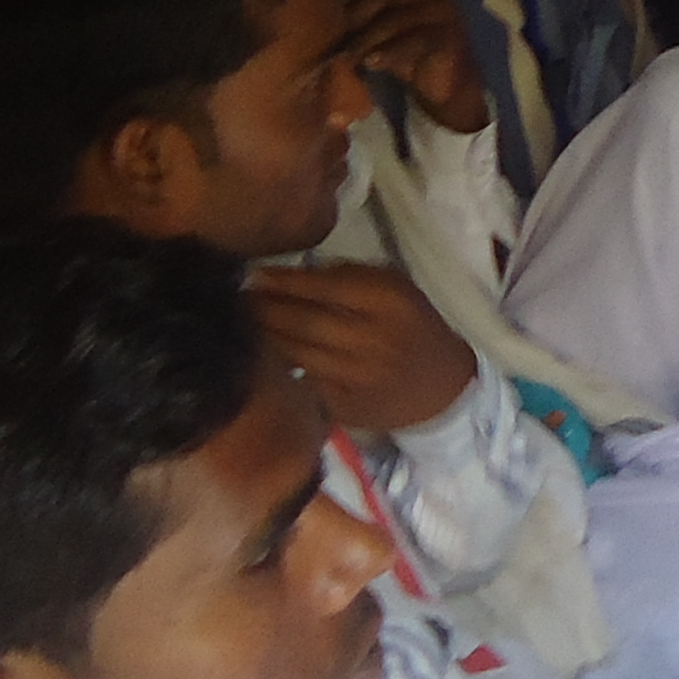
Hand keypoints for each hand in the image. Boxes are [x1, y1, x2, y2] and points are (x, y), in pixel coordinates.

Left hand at [247, 266, 480, 438]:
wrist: (442, 389)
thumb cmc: (415, 328)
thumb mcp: (398, 290)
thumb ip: (354, 276)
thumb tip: (298, 273)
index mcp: (388, 301)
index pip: (323, 287)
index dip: (283, 281)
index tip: (254, 274)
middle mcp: (371, 338)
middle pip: (302, 321)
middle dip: (264, 309)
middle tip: (236, 298)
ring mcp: (356, 376)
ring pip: (295, 354)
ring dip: (263, 337)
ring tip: (240, 323)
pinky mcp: (344, 406)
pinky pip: (301, 382)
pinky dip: (277, 368)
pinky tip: (259, 356)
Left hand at [342, 0, 483, 133]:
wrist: (445, 84)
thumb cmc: (404, 52)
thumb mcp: (376, 27)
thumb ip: (357, 12)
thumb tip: (318, 12)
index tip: (328, 16)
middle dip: (354, 17)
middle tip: (335, 42)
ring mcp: (444, 8)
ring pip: (395, 17)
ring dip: (366, 39)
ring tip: (349, 58)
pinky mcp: (451, 34)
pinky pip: (415, 39)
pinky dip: (389, 51)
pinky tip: (371, 63)